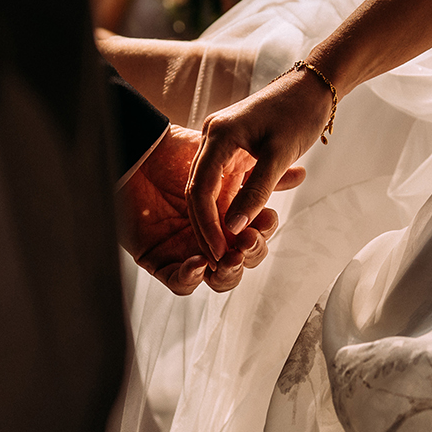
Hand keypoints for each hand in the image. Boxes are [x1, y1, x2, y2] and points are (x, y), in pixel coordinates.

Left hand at [118, 124, 299, 293]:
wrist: (132, 150)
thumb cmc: (172, 150)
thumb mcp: (221, 156)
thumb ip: (259, 171)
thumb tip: (299, 175)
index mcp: (227, 215)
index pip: (255, 235)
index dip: (264, 231)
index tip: (268, 219)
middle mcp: (210, 236)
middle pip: (241, 260)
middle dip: (251, 254)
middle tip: (250, 240)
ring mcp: (185, 249)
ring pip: (216, 277)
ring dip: (227, 272)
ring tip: (230, 256)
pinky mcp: (159, 259)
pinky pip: (178, 281)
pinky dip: (190, 278)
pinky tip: (197, 263)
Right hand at [188, 67, 330, 260]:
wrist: (315, 86)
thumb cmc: (299, 112)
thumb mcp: (279, 155)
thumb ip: (257, 191)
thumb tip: (235, 228)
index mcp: (218, 135)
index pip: (200, 189)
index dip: (207, 225)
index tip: (218, 252)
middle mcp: (213, 138)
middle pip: (201, 192)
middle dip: (210, 227)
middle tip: (222, 259)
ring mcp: (223, 143)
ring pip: (214, 190)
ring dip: (223, 218)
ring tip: (235, 248)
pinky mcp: (236, 149)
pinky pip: (229, 182)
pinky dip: (236, 203)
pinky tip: (246, 226)